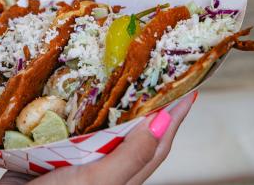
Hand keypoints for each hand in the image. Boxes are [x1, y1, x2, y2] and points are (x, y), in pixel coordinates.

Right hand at [0, 91, 196, 184]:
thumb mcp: (98, 182)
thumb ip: (131, 156)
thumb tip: (163, 123)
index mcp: (125, 175)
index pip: (159, 143)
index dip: (175, 118)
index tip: (188, 91)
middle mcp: (110, 165)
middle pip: (140, 132)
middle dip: (153, 106)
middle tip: (161, 78)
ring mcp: (87, 157)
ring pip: (112, 127)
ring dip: (122, 105)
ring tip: (131, 80)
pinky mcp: (65, 149)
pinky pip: (85, 126)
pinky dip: (91, 110)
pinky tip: (89, 94)